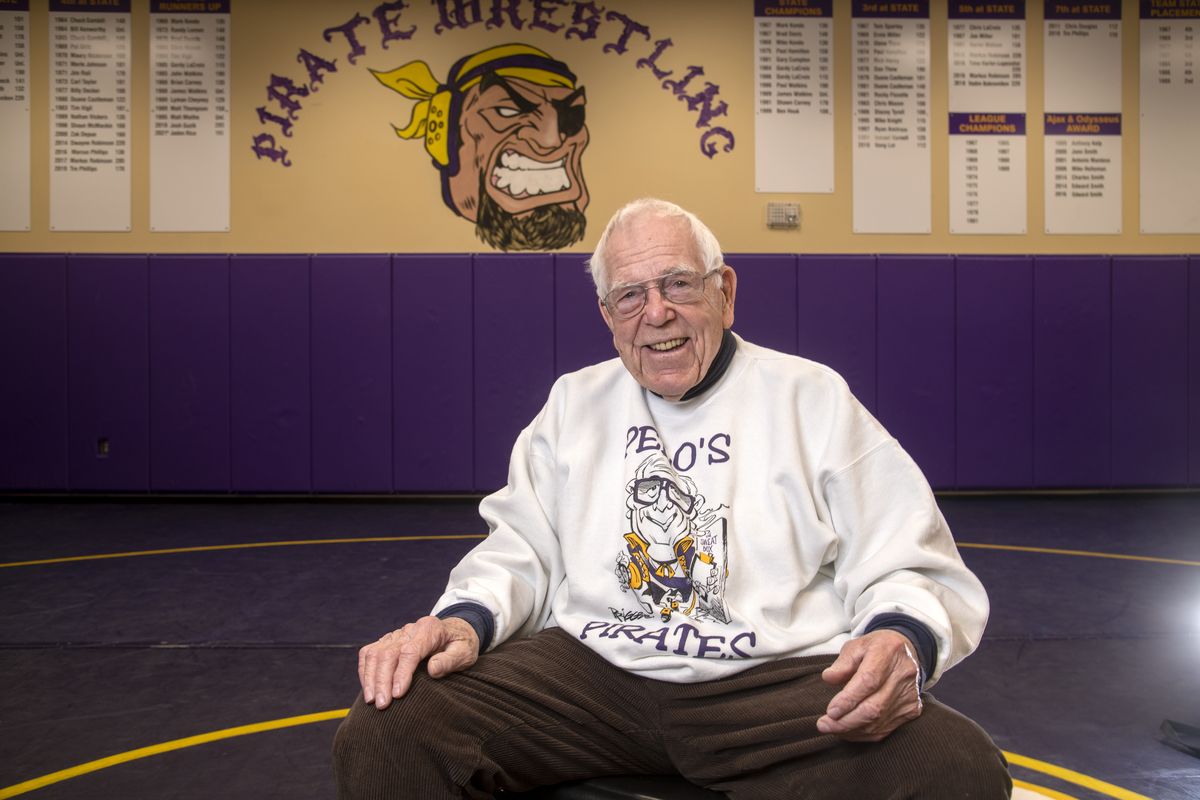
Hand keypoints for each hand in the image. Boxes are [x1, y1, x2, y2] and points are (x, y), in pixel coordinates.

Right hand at [358, 615, 479, 709]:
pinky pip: (369, 653)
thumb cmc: (461, 646)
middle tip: (382, 705)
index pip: (410, 650)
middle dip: (382, 680)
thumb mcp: (464, 654)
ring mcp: (396, 634)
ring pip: (375, 652)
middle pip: (389, 652)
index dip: (402, 673)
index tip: (398, 694)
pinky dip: (365, 670)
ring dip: (370, 678)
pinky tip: (367, 689)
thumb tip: (433, 670)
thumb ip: (450, 661)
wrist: (455, 632)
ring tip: (371, 701)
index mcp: (430, 629)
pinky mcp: (387, 641)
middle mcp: (410, 629)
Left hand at [816, 629, 922, 741]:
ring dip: (851, 729)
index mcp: (887, 652)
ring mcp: (910, 695)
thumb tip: (829, 678)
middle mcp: (903, 675)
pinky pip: (885, 729)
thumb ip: (842, 663)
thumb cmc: (876, 648)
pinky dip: (863, 733)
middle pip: (874, 707)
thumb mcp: (856, 646)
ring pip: (878, 722)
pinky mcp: (912, 710)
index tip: (830, 711)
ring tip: (831, 728)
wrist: (907, 652)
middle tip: (824, 725)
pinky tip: (848, 730)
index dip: (848, 699)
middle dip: (845, 721)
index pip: (868, 681)